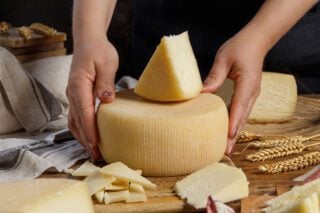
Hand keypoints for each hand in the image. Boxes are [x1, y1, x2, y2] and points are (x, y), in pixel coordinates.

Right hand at [66, 38, 118, 160]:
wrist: (89, 42)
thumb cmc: (99, 50)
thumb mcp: (106, 63)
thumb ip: (106, 83)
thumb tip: (106, 101)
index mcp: (79, 85)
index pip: (84, 112)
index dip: (90, 130)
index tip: (96, 144)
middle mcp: (72, 93)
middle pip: (77, 121)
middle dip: (86, 139)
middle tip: (96, 155)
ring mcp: (72, 95)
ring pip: (74, 121)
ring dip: (82, 137)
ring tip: (92, 151)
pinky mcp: (76, 96)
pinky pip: (76, 116)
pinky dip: (81, 129)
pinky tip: (89, 137)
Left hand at [202, 30, 268, 154]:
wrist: (257, 40)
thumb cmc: (240, 47)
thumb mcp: (224, 58)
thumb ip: (215, 76)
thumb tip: (203, 93)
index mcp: (247, 83)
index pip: (239, 106)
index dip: (233, 122)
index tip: (228, 137)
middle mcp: (252, 92)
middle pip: (243, 117)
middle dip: (234, 134)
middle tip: (225, 151)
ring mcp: (252, 94)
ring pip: (243, 116)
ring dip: (235, 131)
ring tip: (227, 147)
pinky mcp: (248, 94)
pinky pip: (242, 111)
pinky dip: (236, 123)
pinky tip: (229, 131)